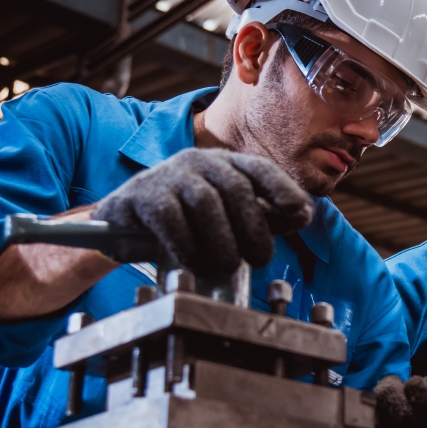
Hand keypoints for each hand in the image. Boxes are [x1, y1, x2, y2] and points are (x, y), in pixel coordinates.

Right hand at [93, 148, 312, 275]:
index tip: (301, 211)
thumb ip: (265, 217)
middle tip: (261, 259)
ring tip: (227, 265)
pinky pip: (168, 215)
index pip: (259, 169)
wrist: (123, 227)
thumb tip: (303, 214)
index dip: (282, 188)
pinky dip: (186, 242)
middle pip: (236, 187)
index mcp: (224, 165)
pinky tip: (193, 260)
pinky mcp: (140, 195)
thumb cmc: (185, 224)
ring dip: (222, 239)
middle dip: (254, 227)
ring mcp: (167, 175)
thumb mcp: (227, 218)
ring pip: (205, 201)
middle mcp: (198, 162)